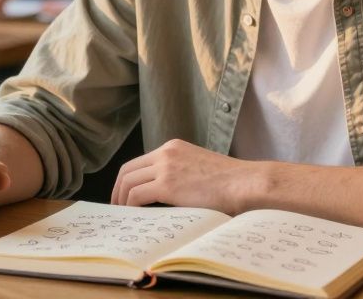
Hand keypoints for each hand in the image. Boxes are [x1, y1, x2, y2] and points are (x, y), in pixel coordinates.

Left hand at [111, 139, 256, 214]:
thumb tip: (164, 195)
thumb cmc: (230, 182)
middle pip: (127, 170)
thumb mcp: (199, 168)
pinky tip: (134, 216)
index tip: (124, 196)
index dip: (127, 181)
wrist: (245, 183)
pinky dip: (131, 206)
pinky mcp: (167, 184)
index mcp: (173, 147)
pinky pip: (137, 195)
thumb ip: (180, 174)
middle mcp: (165, 153)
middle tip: (117, 207)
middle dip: (118, 190)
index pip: (138, 162)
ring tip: (124, 215)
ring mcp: (165, 167)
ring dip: (122, 200)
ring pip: (128, 182)